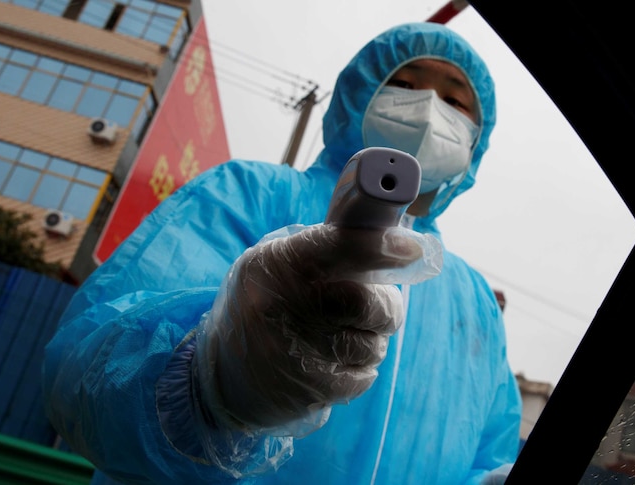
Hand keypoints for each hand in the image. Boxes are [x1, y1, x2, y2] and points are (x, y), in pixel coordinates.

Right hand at [201, 224, 423, 430]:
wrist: (221, 374)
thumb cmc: (265, 304)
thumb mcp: (279, 263)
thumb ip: (330, 250)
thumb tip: (395, 244)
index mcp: (280, 263)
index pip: (339, 247)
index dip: (380, 247)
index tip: (413, 249)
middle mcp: (286, 306)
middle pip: (370, 304)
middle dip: (385, 307)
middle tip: (375, 308)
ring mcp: (299, 352)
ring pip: (374, 344)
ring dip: (370, 341)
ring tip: (338, 338)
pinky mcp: (312, 390)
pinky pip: (365, 375)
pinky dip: (358, 369)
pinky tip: (330, 363)